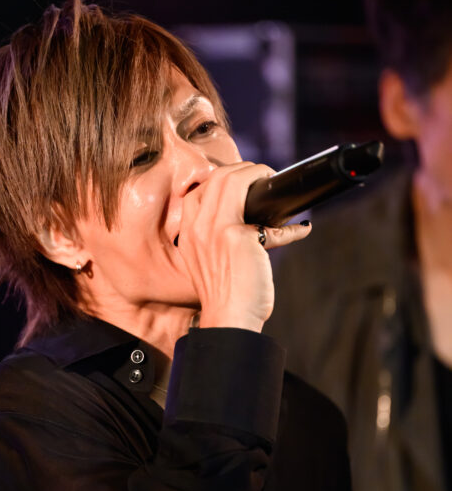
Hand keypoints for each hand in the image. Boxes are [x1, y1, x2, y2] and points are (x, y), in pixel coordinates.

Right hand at [177, 163, 311, 331]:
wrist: (228, 321)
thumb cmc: (224, 297)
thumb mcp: (207, 263)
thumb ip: (217, 240)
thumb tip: (253, 222)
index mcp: (188, 233)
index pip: (197, 191)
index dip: (222, 179)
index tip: (241, 184)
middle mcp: (197, 227)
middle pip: (218, 177)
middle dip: (245, 169)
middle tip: (263, 177)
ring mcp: (215, 229)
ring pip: (234, 179)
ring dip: (260, 174)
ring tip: (275, 185)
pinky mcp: (237, 236)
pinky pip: (270, 217)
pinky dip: (291, 224)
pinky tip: (302, 229)